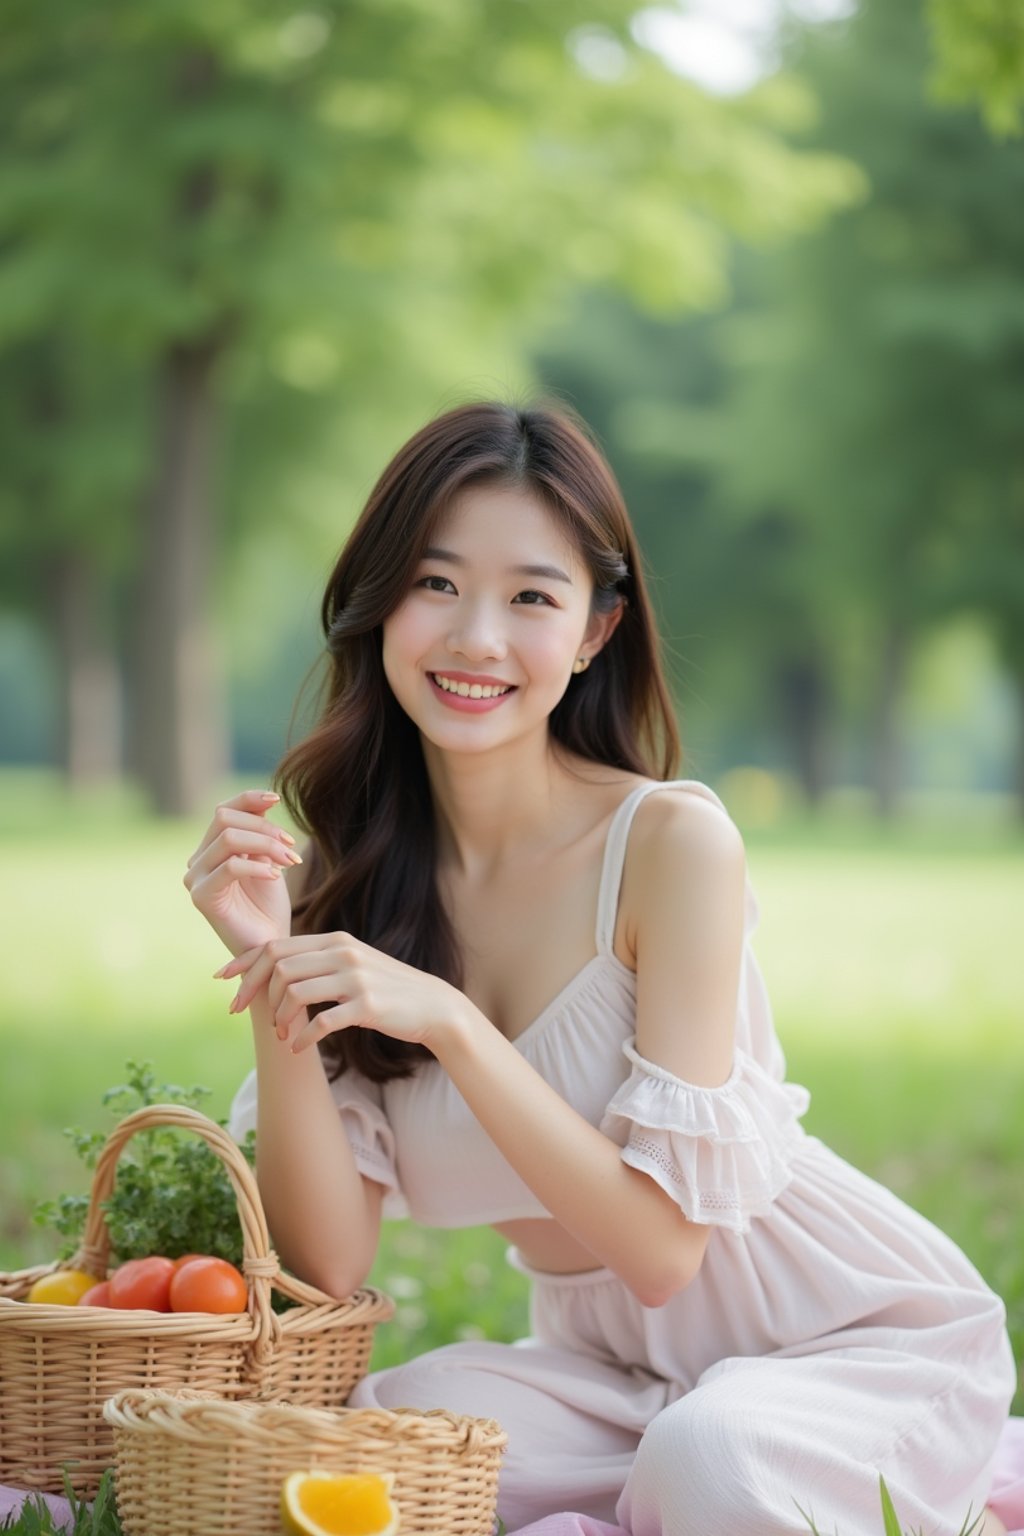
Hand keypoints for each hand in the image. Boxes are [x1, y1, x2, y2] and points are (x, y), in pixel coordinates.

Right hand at [184, 789, 299, 957]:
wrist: (268, 945)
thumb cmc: (268, 906)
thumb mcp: (268, 859)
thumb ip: (260, 831)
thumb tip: (266, 799)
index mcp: (210, 849)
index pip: (223, 810)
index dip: (248, 799)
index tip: (277, 799)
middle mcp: (197, 861)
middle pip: (225, 819)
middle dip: (264, 827)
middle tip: (291, 844)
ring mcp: (196, 878)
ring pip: (228, 839)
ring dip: (266, 844)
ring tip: (289, 859)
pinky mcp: (202, 897)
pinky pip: (230, 867)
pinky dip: (258, 866)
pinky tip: (276, 875)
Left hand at [215, 931, 463, 1054]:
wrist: (432, 1006)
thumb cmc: (387, 990)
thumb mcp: (352, 966)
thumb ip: (319, 963)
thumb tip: (276, 970)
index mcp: (336, 940)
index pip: (278, 944)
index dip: (246, 962)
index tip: (223, 979)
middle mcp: (344, 953)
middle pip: (280, 966)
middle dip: (255, 992)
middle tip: (247, 1015)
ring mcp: (356, 978)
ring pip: (295, 991)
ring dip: (280, 1017)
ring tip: (282, 1033)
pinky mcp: (367, 1006)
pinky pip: (321, 1021)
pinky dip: (303, 1036)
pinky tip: (298, 1047)